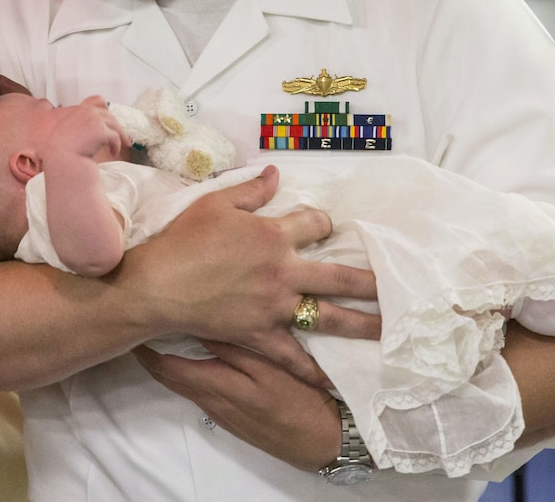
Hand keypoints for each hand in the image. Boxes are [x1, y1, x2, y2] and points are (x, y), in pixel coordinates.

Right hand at [52, 95, 127, 160]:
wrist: (62, 158)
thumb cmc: (61, 150)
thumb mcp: (66, 130)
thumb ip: (78, 124)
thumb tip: (92, 131)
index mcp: (79, 110)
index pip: (98, 100)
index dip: (106, 109)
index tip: (109, 118)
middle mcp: (88, 112)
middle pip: (110, 116)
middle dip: (116, 127)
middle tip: (122, 137)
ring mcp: (95, 120)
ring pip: (115, 126)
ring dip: (120, 137)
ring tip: (117, 147)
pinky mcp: (102, 131)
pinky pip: (115, 137)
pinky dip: (116, 146)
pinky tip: (113, 153)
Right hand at [116, 164, 379, 387]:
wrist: (158, 285)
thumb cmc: (183, 240)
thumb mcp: (215, 203)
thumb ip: (251, 190)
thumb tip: (277, 174)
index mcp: (273, 235)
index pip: (315, 223)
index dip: (323, 222)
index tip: (323, 226)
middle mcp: (284, 271)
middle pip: (340, 275)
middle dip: (370, 280)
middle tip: (396, 286)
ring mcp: (275, 307)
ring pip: (329, 317)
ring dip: (361, 324)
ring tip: (388, 330)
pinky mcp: (261, 334)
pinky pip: (293, 356)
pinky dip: (313, 370)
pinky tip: (334, 381)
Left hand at [135, 341, 340, 470]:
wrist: (325, 444)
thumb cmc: (301, 401)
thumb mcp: (269, 368)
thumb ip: (233, 347)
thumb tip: (198, 323)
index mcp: (216, 386)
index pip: (167, 368)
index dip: (147, 350)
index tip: (138, 325)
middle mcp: (211, 402)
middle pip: (171, 377)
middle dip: (153, 356)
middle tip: (144, 326)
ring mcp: (222, 412)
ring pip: (186, 384)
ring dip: (171, 363)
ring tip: (165, 335)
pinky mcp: (234, 418)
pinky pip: (201, 392)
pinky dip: (190, 374)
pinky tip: (198, 360)